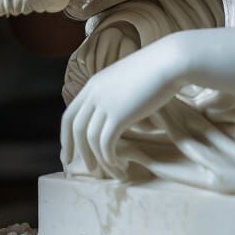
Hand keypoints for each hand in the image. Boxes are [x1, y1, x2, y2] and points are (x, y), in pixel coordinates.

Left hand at [60, 36, 183, 179]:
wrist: (169, 61)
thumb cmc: (155, 69)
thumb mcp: (126, 80)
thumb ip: (116, 96)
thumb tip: (118, 117)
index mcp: (93, 84)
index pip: (70, 115)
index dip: (66, 137)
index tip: (68, 155)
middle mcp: (94, 93)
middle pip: (75, 128)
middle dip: (78, 152)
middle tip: (89, 170)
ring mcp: (104, 103)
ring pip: (90, 139)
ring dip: (99, 160)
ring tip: (111, 173)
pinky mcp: (119, 115)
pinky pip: (106, 144)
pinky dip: (110, 158)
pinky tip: (120, 165)